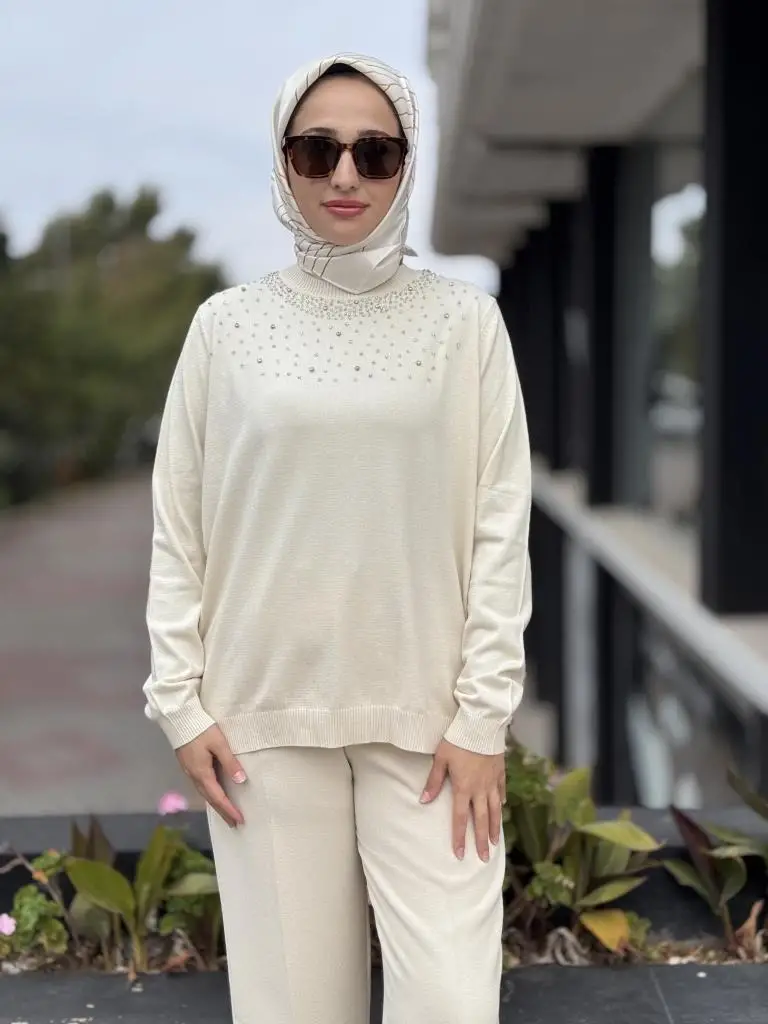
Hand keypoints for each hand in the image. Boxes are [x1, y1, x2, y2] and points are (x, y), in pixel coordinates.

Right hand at [176, 725, 246, 827]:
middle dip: (222, 812)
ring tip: (226, 813)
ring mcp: (189, 771)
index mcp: (202, 773)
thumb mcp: (219, 744)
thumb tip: (241, 781)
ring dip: (216, 804)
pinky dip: (210, 795)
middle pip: (210, 799)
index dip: (229, 809)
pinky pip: (201, 786)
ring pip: (204, 793)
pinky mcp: (188, 765)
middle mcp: (194, 776)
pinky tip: (214, 794)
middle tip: (234, 823)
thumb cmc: (201, 729)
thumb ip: (230, 762)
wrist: (179, 719)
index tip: (239, 820)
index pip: (218, 797)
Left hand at [420, 739, 505, 861]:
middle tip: (484, 858)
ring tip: (496, 843)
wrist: (482, 724)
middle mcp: (480, 789)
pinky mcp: (500, 771)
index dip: (459, 837)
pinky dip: (500, 802)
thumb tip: (423, 801)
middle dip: (482, 841)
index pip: (460, 818)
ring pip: (494, 810)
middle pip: (481, 820)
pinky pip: (501, 791)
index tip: (459, 854)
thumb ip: (434, 781)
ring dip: (495, 827)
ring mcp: (492, 781)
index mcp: (463, 788)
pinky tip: (501, 809)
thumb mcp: (441, 759)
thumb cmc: (458, 739)